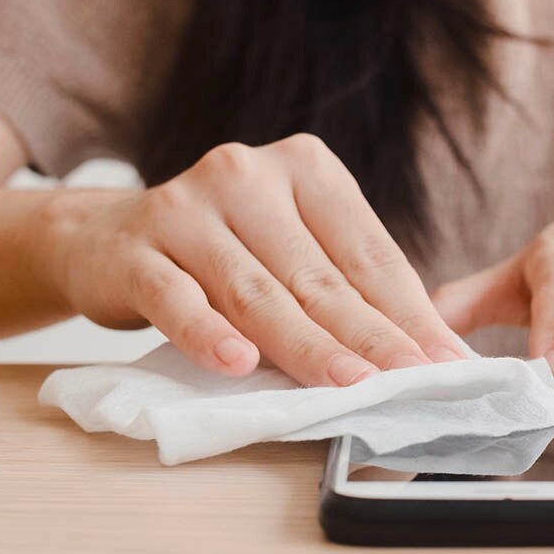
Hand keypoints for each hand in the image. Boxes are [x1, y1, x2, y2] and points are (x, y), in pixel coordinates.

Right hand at [42, 135, 465, 385]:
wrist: (105, 239)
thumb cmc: (225, 252)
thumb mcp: (293, 250)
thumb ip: (347, 286)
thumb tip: (427, 351)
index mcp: (305, 169)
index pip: (369, 253)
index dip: (411, 313)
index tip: (447, 364)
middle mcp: (247, 175)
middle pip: (320, 276)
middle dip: (372, 337)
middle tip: (412, 383)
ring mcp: (186, 209)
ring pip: (257, 291)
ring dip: (306, 345)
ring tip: (348, 385)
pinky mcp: (135, 250)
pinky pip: (176, 298)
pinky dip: (207, 333)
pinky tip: (237, 365)